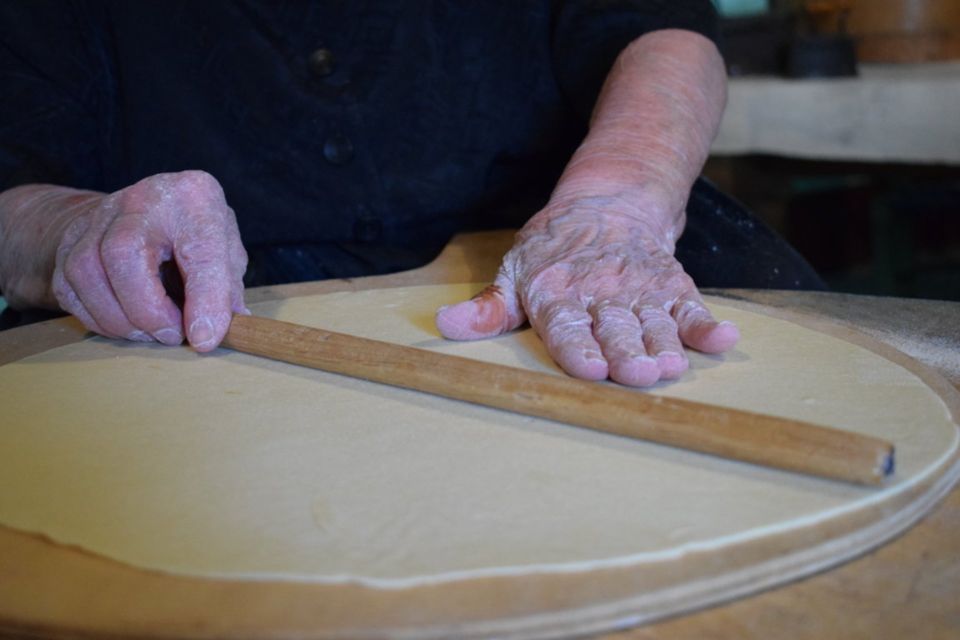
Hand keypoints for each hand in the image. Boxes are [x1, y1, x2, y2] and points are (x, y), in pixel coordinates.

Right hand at [51, 171, 246, 350]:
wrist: (149, 206)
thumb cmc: (196, 232)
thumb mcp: (226, 251)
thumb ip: (226, 289)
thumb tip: (221, 332)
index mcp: (194, 198)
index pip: (200, 250)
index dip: (205, 299)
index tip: (205, 339)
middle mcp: (142, 199)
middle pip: (122, 253)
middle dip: (147, 310)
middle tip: (172, 336)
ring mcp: (99, 216)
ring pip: (87, 270)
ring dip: (119, 318)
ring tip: (149, 334)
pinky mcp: (71, 239)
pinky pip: (68, 287)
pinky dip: (97, 317)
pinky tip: (124, 325)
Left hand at [435, 200, 738, 385]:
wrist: (608, 204)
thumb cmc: (552, 252)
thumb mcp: (514, 274)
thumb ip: (489, 309)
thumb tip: (444, 325)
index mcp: (557, 293)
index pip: (567, 326)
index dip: (579, 349)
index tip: (591, 370)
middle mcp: (601, 293)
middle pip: (614, 327)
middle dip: (625, 352)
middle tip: (636, 374)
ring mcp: (640, 290)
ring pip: (653, 323)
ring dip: (664, 345)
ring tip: (671, 365)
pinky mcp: (671, 288)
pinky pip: (692, 308)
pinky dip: (707, 325)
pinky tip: (725, 339)